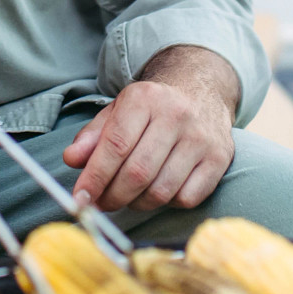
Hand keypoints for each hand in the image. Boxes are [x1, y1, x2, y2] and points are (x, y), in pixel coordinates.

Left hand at [61, 46, 238, 213]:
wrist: (201, 89)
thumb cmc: (152, 108)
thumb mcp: (118, 111)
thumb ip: (93, 136)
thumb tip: (72, 159)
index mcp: (145, 98)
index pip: (115, 145)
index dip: (94, 177)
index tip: (80, 199)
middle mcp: (177, 115)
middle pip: (137, 173)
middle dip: (113, 197)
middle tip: (101, 204)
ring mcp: (202, 138)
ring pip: (161, 191)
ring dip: (137, 203)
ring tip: (129, 196)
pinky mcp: (220, 158)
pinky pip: (187, 198)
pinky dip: (167, 203)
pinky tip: (160, 189)